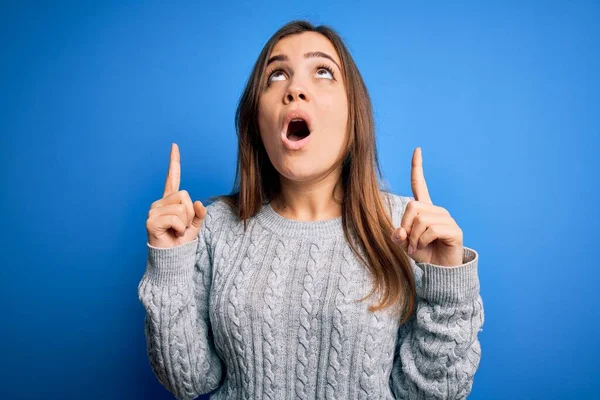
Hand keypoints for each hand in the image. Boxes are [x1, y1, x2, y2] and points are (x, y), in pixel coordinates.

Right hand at [146, 143, 206, 247]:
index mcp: (170, 201)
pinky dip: (180, 228)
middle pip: (184, 195)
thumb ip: (200, 213)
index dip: (174, 162)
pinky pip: (176, 218)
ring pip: (182, 207)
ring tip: (177, 231)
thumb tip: (199, 202)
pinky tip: (172, 233)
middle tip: (182, 226)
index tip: (174, 146)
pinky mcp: (151, 221)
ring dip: (185, 222)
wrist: (172, 258)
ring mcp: (154, 211)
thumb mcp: (196, 225)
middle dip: (190, 213)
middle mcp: (160, 203)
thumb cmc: (181, 241)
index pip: (172, 178)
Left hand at [391, 147, 463, 266]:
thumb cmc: (424, 254)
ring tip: (418, 247)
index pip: (419, 185)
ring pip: (420, 220)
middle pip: (412, 206)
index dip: (417, 168)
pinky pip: (430, 230)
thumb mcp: (406, 245)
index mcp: (425, 209)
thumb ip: (399, 237)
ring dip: (414, 237)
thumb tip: (399, 231)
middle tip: (409, 241)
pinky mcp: (453, 229)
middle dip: (406, 226)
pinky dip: (422, 241)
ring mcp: (446, 219)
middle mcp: (436, 210)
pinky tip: (425, 248)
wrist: (442, 270)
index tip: (417, 150)